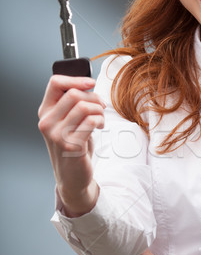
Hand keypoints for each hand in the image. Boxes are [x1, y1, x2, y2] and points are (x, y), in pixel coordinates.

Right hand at [38, 74, 104, 215]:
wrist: (73, 176)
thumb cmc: (74, 144)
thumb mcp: (68, 121)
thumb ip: (72, 103)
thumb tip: (88, 84)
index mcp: (45, 112)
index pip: (55, 83)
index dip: (76, 79)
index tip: (91, 83)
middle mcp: (47, 122)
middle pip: (74, 94)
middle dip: (93, 97)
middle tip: (101, 106)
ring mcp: (57, 135)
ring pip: (84, 106)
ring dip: (99, 110)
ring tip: (100, 119)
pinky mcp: (71, 146)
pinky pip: (91, 121)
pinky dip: (100, 120)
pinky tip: (100, 126)